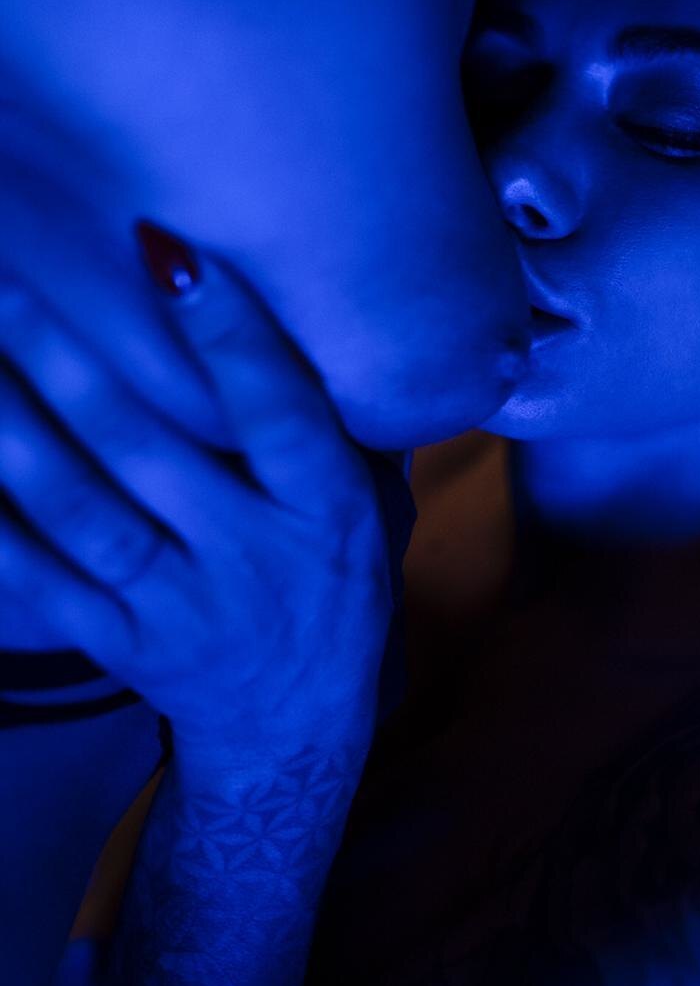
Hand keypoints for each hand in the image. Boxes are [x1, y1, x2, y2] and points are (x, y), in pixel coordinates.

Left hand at [0, 226, 406, 767]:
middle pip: (147, 450)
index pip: (279, 410)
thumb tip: (321, 309)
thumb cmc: (336, 584)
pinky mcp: (123, 647)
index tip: (170, 250)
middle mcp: (254, 555)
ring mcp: (182, 607)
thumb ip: (346, 427)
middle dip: (69, 359)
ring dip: (15, 432)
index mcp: (327, 507)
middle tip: (8, 276)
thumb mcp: (377, 510)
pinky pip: (40, 585)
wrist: (295, 735)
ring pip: (81, 512)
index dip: (227, 334)